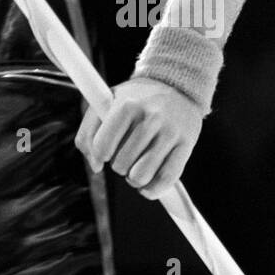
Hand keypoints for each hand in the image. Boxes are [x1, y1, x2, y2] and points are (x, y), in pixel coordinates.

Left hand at [74, 77, 202, 199]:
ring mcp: (170, 131)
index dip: (100, 155)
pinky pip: (167, 179)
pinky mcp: (186, 144)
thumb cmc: (136, 99)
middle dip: (119, 165)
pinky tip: (147, 185)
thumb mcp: (106, 102)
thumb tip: (96, 166)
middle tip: (125, 155)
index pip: (102, 146)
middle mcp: (150, 117)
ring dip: (134, 179)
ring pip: (142, 175)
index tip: (105, 151)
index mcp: (127, 105)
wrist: (176, 85)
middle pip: (121, 164)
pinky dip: (153, 189)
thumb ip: (88, 132)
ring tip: (135, 168)